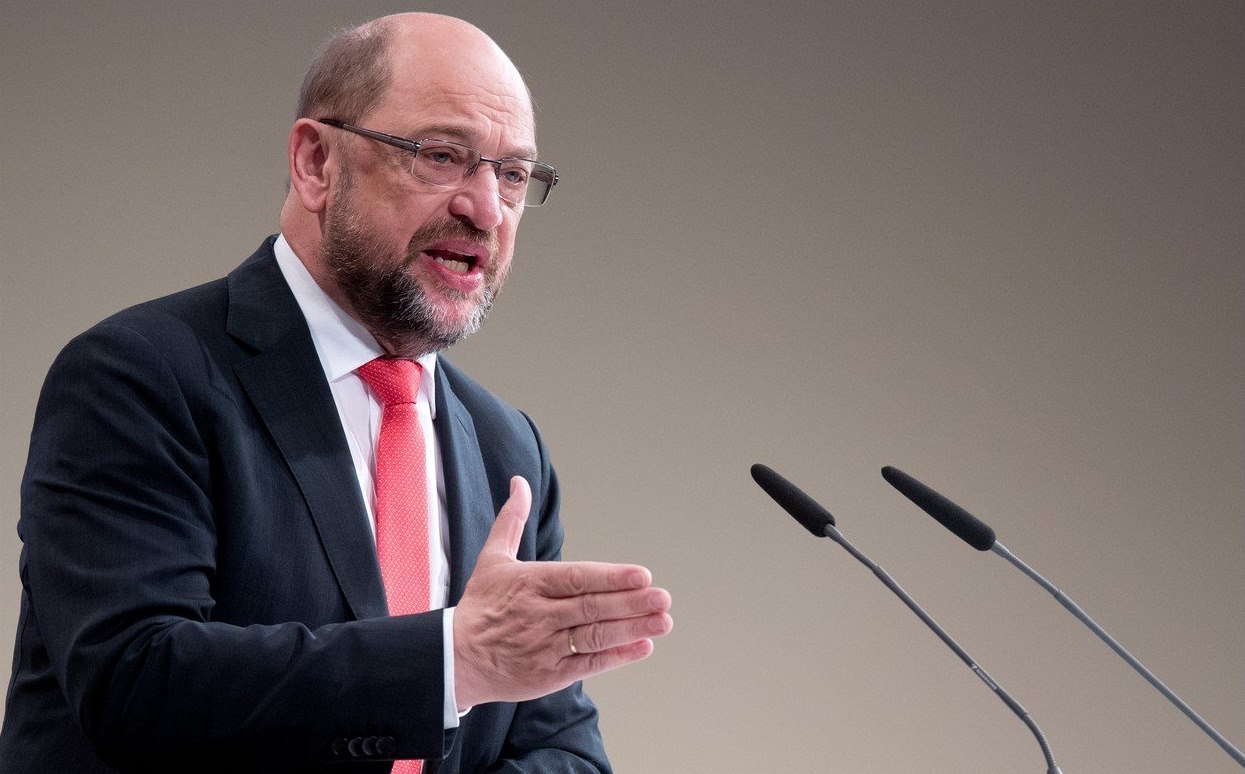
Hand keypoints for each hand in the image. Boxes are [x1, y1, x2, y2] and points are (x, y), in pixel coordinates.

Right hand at [452, 476, 672, 709]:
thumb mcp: (492, 559)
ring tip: (663, 621)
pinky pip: (588, 665)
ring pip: (594, 636)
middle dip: (631, 603)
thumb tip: (520, 483)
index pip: (577, 579)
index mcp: (531, 584)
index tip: (642, 575)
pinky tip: (642, 647)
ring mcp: (546, 646)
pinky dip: (616, 657)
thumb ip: (511, 520)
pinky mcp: (549, 675)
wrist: (454, 658)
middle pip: (591, 608)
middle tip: (663, 598)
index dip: (611, 578)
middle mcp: (541, 615)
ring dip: (631, 629)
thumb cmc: (480, 605)